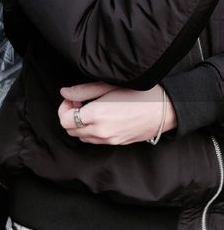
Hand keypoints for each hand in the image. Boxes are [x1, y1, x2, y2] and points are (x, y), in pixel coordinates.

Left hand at [58, 82, 175, 144]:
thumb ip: (83, 91)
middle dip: (70, 116)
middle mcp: (100, 131)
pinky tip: (103, 117)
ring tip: (93, 109)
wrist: (166, 109)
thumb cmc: (140, 93)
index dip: (64, 108)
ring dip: (81, 125)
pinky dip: (92, 131)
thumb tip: (64, 93)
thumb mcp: (109, 86)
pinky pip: (96, 140)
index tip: (73, 98)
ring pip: (82, 137)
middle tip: (81, 102)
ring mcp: (109, 140)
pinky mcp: (117, 143)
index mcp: (96, 115)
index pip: (64, 120)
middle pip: (70, 130)